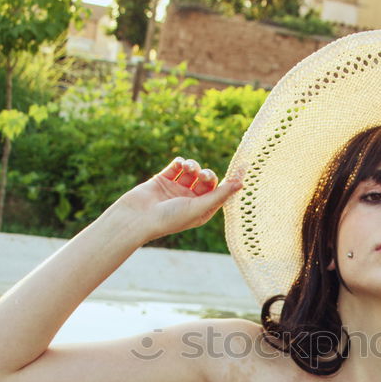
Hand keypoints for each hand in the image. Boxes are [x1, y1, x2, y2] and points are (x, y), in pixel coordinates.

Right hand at [118, 157, 243, 239]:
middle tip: (202, 175)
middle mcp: (190, 201)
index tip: (243, 167)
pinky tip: (180, 164)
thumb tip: (241, 184)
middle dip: (207, 174)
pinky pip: (176, 166)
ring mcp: (176, 190)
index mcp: (201, 211)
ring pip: (192, 171)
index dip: (231, 181)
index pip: (221, 193)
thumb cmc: (169, 219)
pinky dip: (181, 162)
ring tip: (188, 168)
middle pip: (208, 181)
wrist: (137, 218)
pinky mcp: (163, 179)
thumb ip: (220, 195)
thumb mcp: (199, 207)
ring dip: (193, 166)